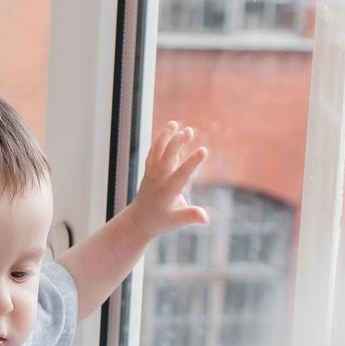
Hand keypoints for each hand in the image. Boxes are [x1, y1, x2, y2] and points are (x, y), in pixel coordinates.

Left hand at [130, 120, 209, 237]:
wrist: (139, 220)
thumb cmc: (160, 221)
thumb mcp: (176, 222)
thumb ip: (191, 216)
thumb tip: (206, 218)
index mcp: (168, 191)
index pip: (181, 174)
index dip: (192, 162)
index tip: (203, 150)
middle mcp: (158, 179)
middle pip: (167, 157)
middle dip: (178, 143)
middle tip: (189, 130)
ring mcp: (152, 173)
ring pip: (157, 151)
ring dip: (165, 136)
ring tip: (174, 123)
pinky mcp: (149, 170)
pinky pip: (153, 152)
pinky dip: (160, 140)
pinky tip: (168, 130)